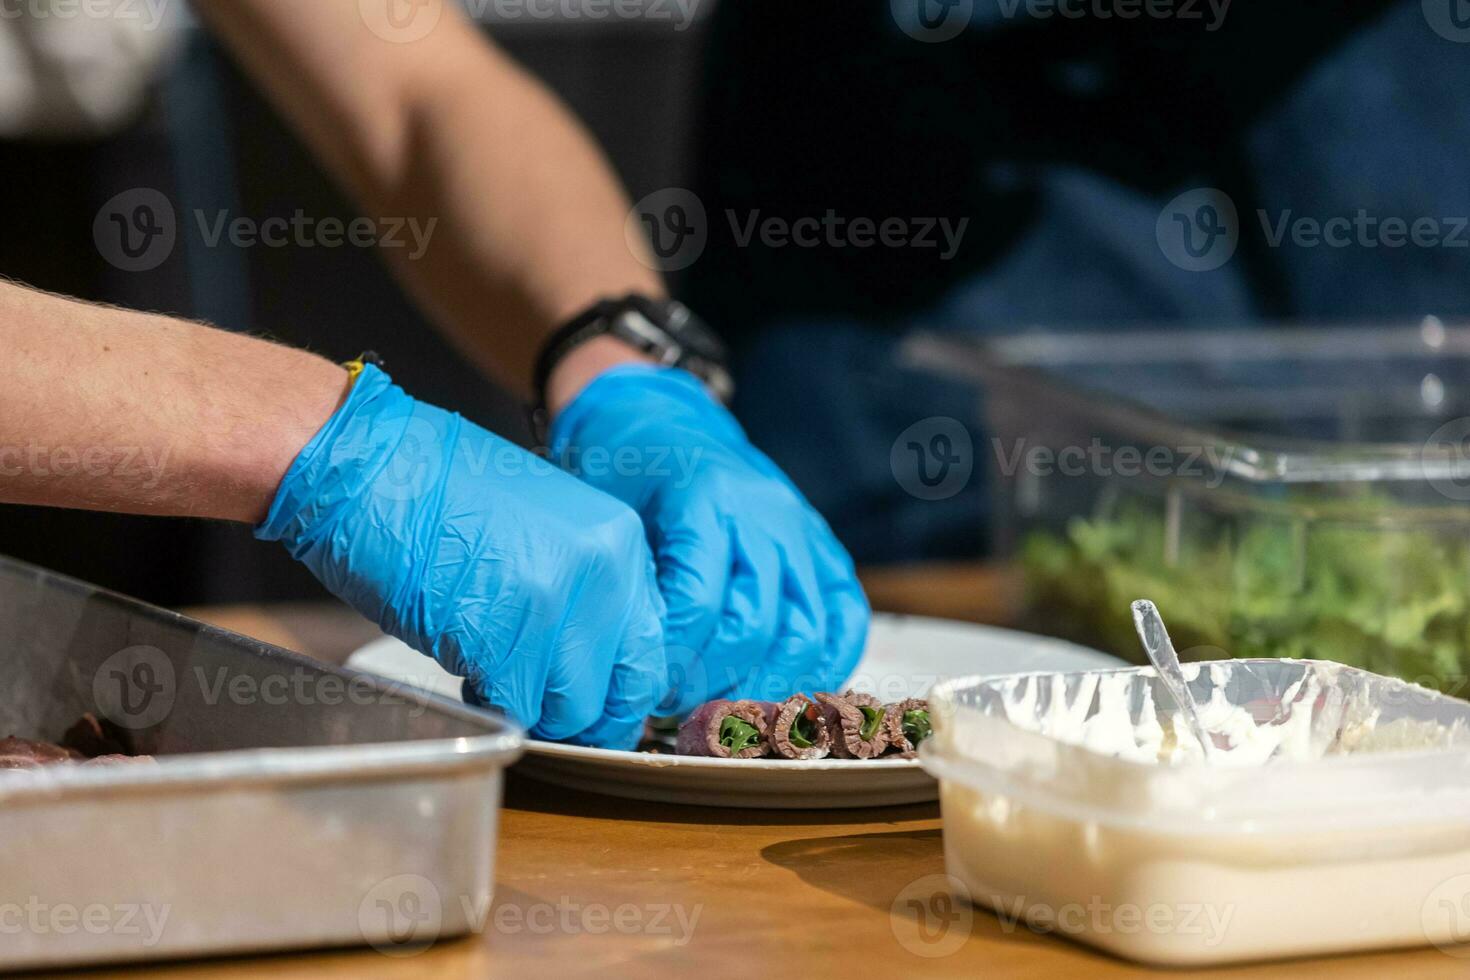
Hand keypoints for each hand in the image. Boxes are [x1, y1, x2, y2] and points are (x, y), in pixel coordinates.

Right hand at [257, 365, 666, 747]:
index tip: (591, 694)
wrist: (368, 464)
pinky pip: (514, 709)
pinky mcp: (501, 642)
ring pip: (570, 708)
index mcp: (620, 542)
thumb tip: (592, 651)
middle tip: (547, 709)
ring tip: (495, 676)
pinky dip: (491, 706)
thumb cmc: (438, 487)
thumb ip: (583, 583)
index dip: (619, 682)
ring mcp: (554, 609)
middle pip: (626, 687)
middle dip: (587, 711)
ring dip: (534, 707)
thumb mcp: (547, 524)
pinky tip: (466, 675)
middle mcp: (602, 574)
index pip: (651, 644)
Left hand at [549, 366, 869, 715]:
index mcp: (706, 498)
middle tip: (680, 708)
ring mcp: (802, 531)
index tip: (646, 685)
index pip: (700, 601)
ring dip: (767, 683)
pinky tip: (790, 688)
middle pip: (757, 624)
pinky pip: (846, 616)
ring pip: (806, 630)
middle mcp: (765, 514)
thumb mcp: (610, 510)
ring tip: (728, 708)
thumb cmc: (626, 467)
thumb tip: (634, 667)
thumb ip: (630, 580)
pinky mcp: (824, 548)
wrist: (662, 418)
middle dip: (715, 681)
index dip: (675, 657)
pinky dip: (826, 663)